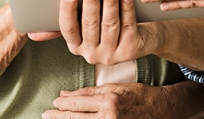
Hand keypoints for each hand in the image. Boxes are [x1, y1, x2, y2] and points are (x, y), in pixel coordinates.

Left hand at [42, 83, 167, 118]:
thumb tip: (67, 94)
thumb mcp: (114, 87)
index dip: (63, 103)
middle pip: (76, 118)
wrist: (157, 109)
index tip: (55, 101)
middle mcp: (109, 117)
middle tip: (46, 113)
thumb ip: (90, 92)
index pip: (78, 103)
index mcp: (108, 102)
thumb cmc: (137, 95)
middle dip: (59, 116)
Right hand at [58, 0, 153, 64]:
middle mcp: (91, 54)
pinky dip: (127, 9)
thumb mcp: (90, 23)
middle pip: (89, 24)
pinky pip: (127, 26)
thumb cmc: (108, 25)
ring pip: (109, 25)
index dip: (67, 10)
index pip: (68, 28)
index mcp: (76, 45)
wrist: (139, 41)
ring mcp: (110, 55)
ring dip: (109, 3)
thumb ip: (79, 13)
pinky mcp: (129, 51)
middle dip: (90, 2)